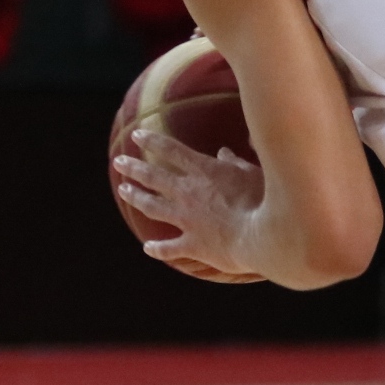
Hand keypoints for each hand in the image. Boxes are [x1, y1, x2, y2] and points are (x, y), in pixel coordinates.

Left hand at [113, 131, 269, 282]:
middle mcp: (189, 193)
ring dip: (136, 197)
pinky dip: (157, 249)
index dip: (152, 141)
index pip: (171, 150)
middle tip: (119, 161)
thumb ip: (235, 163)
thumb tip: (225, 152)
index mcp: (204, 171)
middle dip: (134, 168)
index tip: (137, 135)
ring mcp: (187, 220)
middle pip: (153, 177)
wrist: (264, 235)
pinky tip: (147, 249)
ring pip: (152, 206)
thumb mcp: (253, 173)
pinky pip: (169, 248)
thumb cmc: (266, 199)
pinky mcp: (193, 245)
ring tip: (124, 190)